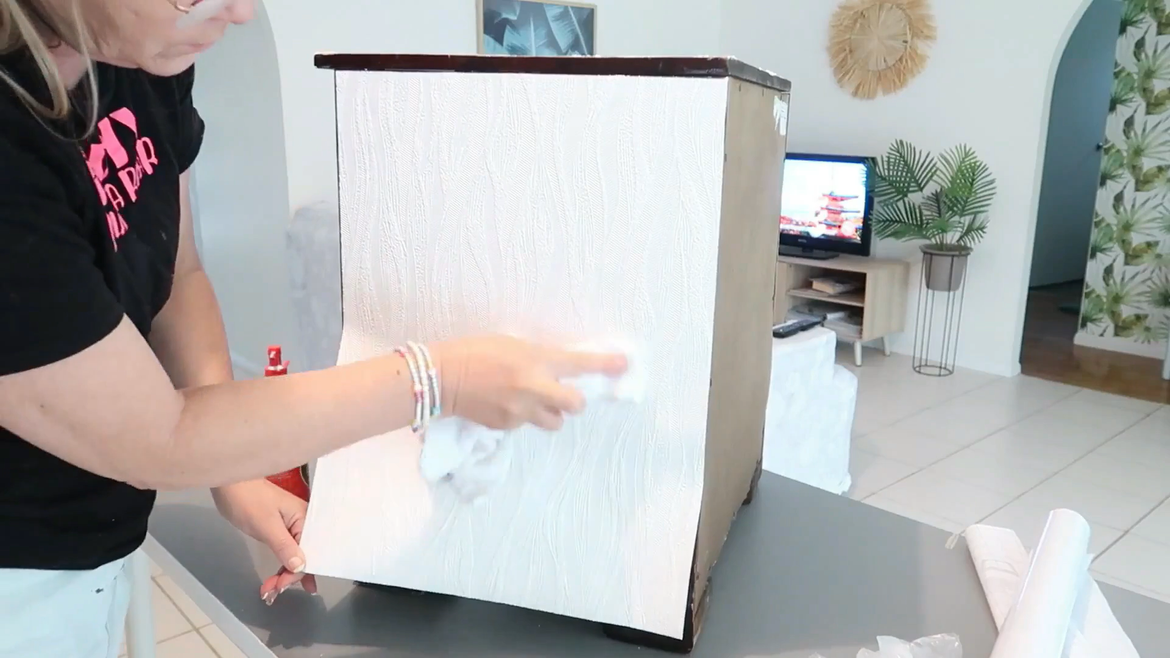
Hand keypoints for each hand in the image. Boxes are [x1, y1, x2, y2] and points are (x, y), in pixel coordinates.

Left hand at [212, 479, 317, 604]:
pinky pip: (286, 552)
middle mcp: (303, 523)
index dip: (298, 572)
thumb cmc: (248, 500)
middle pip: (305, 556)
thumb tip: (301, 568)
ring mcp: (291, 527)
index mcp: (306, 519)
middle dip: (291, 577)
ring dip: (284, 575)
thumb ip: (285, 547)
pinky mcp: (280, 530)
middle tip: (272, 593)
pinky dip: (280, 566)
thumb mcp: (266, 526)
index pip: (310, 552)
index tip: (281, 587)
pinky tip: (275, 579)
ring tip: (269, 591)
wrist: (230, 482)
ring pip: (294, 556)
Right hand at [431, 335, 626, 430]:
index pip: (579, 364)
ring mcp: (521, 411)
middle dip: (574, 402)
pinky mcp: (507, 426)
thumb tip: (560, 369)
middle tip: (563, 394)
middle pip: (576, 405)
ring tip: (530, 400)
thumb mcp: (513, 344)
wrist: (441, 376)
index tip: (624, 364)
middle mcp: (534, 388)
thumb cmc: (475, 351)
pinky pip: (527, 425)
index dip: (606, 364)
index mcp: (536, 360)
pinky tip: (504, 404)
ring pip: (554, 422)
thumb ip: (539, 358)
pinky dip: (523, 416)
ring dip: (550, 412)